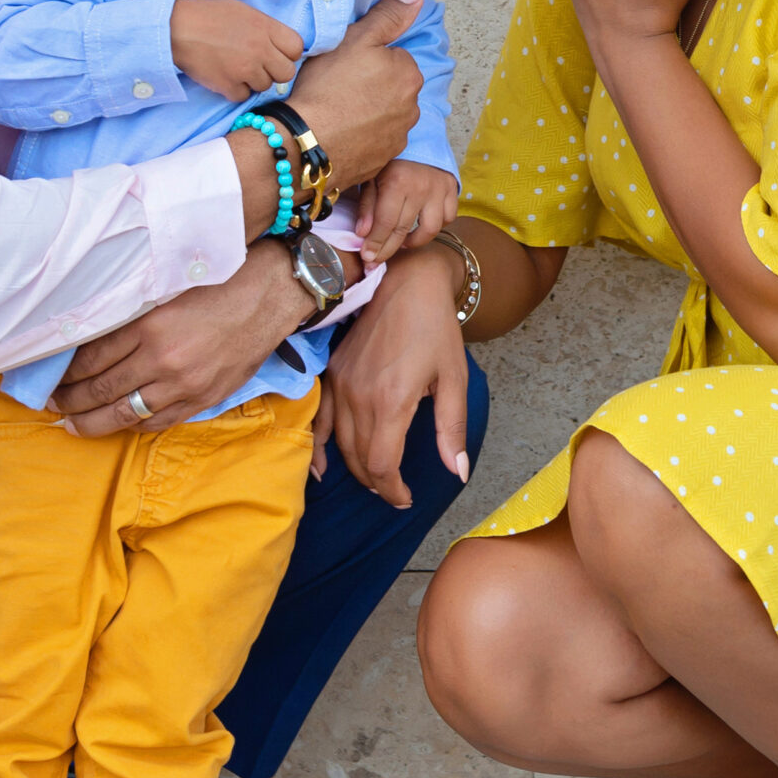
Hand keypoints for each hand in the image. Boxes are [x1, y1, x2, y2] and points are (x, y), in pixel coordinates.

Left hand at [50, 241, 304, 434]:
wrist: (269, 295)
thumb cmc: (218, 283)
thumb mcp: (166, 289)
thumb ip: (132, 314)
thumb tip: (90, 336)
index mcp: (149, 326)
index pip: (91, 358)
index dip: (65, 373)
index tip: (52, 378)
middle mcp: (162, 359)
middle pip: (101, 390)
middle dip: (70, 401)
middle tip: (52, 405)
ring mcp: (183, 384)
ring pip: (125, 414)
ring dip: (93, 422)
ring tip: (74, 425)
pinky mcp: (203, 398)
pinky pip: (158, 422)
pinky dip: (133, 425)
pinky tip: (119, 423)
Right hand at [171, 0, 303, 101]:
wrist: (175, 27)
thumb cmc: (207, 14)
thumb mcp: (243, 11)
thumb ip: (265, 28)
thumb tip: (278, 44)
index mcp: (265, 27)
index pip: (296, 48)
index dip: (287, 52)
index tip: (275, 53)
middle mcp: (260, 49)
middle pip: (286, 72)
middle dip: (274, 71)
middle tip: (258, 65)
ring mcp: (245, 69)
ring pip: (265, 86)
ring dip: (253, 81)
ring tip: (235, 67)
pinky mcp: (228, 85)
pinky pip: (243, 96)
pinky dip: (234, 90)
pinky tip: (224, 77)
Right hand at [284, 0, 423, 189]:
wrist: (308, 143)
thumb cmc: (329, 87)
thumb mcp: (356, 39)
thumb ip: (388, 16)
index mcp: (409, 74)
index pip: (393, 58)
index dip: (367, 60)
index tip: (346, 67)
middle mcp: (412, 108)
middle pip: (391, 88)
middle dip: (371, 87)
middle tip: (339, 88)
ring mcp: (398, 137)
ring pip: (383, 115)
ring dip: (367, 113)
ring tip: (337, 112)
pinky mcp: (382, 161)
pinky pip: (373, 141)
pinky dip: (361, 137)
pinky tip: (339, 133)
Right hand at [322, 245, 473, 507]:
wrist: (406, 280)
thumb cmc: (436, 327)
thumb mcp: (455, 377)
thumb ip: (451, 429)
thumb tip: (456, 473)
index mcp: (392, 401)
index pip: (382, 465)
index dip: (393, 490)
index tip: (406, 498)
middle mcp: (360, 396)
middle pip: (359, 460)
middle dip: (378, 483)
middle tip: (395, 492)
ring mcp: (341, 383)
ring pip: (340, 444)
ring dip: (356, 468)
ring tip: (376, 479)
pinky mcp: (332, 371)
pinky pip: (321, 420)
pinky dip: (321, 447)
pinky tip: (323, 467)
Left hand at [352, 160, 458, 267]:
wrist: (418, 139)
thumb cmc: (390, 161)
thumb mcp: (372, 178)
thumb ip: (367, 206)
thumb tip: (362, 234)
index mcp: (397, 182)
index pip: (385, 223)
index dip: (375, 244)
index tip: (367, 258)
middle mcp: (421, 187)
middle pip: (404, 230)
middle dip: (388, 250)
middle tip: (377, 261)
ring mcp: (439, 189)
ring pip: (430, 229)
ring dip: (414, 241)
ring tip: (401, 242)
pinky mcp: (452, 189)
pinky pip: (448, 218)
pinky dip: (437, 226)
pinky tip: (422, 225)